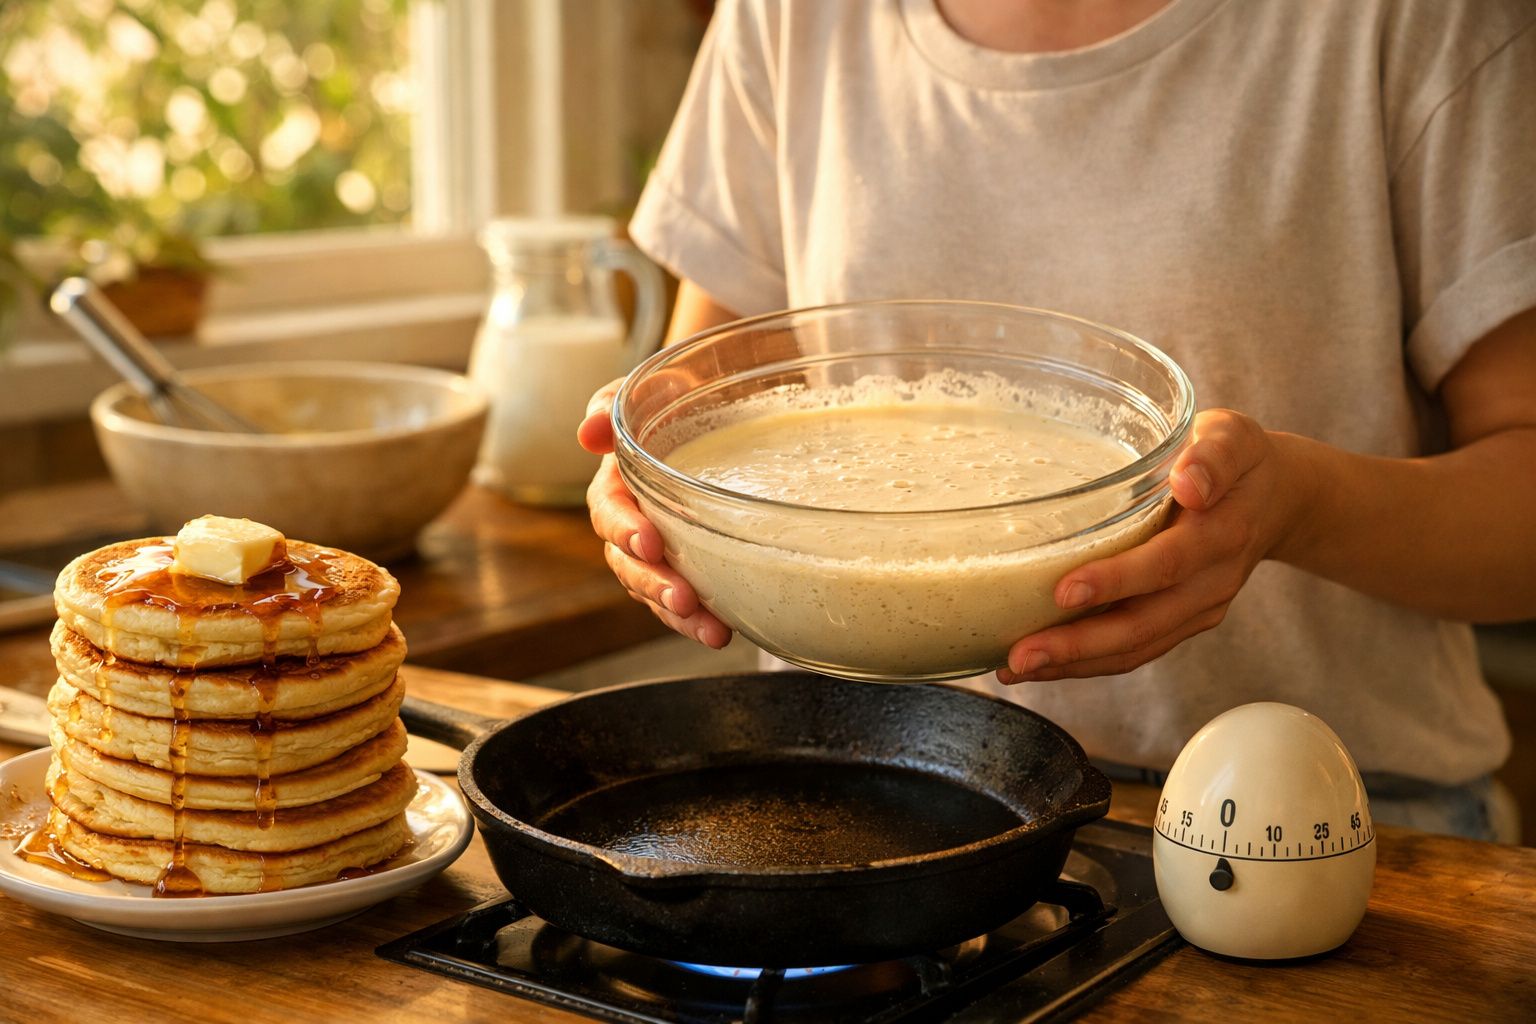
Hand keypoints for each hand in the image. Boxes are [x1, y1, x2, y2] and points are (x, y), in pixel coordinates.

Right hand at [578, 380, 732, 647]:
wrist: (716, 402)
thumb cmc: (674, 392)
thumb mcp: (642, 387)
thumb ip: (612, 405)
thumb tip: (590, 432)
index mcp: (615, 482)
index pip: (608, 511)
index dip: (624, 529)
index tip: (648, 542)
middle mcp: (631, 521)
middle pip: (628, 562)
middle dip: (652, 583)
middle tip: (683, 597)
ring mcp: (659, 548)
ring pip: (655, 590)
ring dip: (678, 614)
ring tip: (712, 631)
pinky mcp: (686, 565)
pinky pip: (683, 600)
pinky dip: (699, 619)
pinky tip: (725, 630)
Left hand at [997, 409, 1310, 682]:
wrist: (1275, 498)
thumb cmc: (1238, 460)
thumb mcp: (1233, 437)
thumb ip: (1213, 455)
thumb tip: (1190, 482)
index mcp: (1221, 533)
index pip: (1165, 563)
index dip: (1116, 580)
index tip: (1064, 590)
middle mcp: (1212, 582)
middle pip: (1142, 624)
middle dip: (1079, 645)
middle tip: (1021, 654)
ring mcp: (1198, 609)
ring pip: (1135, 648)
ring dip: (1074, 665)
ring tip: (1016, 668)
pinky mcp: (1182, 623)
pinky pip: (1135, 650)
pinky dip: (1087, 664)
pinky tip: (1042, 666)